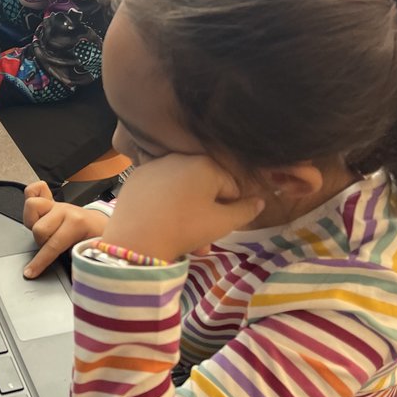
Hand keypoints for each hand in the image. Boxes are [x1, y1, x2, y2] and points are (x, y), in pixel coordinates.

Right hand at [23, 181, 107, 279]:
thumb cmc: (96, 238)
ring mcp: (56, 204)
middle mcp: (64, 210)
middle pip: (38, 228)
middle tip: (51, 246)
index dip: (40, 262)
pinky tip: (36, 211)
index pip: (52, 245)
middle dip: (41, 242)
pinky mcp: (50, 200)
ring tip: (44, 232)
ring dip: (33, 222)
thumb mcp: (90, 251)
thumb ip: (78, 259)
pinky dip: (30, 197)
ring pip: (31, 206)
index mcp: (77, 223)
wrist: (101, 224)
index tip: (30, 272)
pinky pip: (33, 190)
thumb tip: (69, 272)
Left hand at [100, 154, 265, 264]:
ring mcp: (155, 165)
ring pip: (181, 189)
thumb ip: (246, 210)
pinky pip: (159, 189)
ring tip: (183, 238)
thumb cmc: (185, 228)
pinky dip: (164, 203)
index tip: (220, 226)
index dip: (230, 208)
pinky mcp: (136, 177)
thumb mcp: (222, 223)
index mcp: (205, 164)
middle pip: (203, 187)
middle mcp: (180, 157)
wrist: (137, 239)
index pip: (230, 186)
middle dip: (206, 212)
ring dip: (186, 211)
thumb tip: (260, 201)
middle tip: (202, 239)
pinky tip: (161, 222)